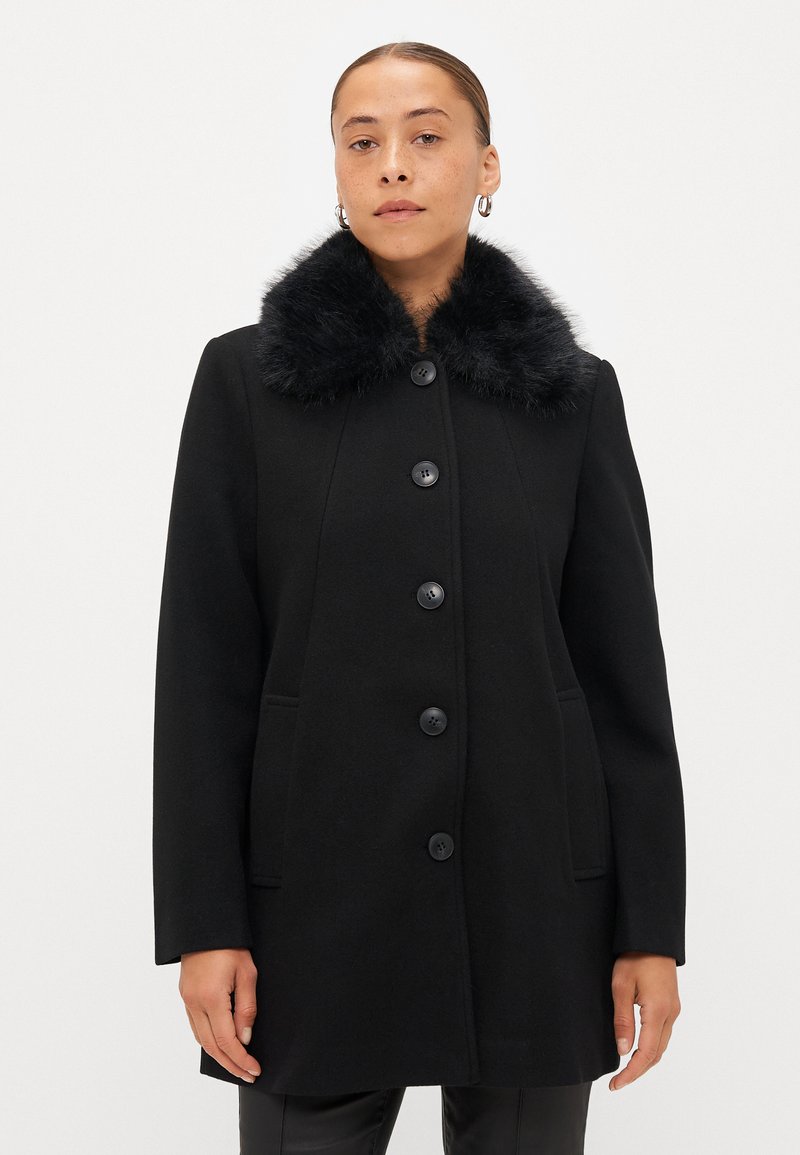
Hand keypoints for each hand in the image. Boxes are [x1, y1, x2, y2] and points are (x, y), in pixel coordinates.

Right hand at [179, 948, 260, 1081]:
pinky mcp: (185, 996)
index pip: (226, 1041)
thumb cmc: (230, 946)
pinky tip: (220, 1045)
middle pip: (211, 1046)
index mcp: (211, 998)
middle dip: (231, 1064)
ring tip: (237, 1065)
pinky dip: (208, 1041)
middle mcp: (194, 1003)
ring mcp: (187, 1000)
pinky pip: (195, 1027)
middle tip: (248, 1074)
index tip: (254, 1069)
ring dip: (219, 1056)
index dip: (241, 1059)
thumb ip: (246, 1008)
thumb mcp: (247, 974)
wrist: (205, 926)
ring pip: (201, 1039)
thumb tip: (244, 1039)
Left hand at [609, 952, 680, 1090]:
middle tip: (617, 1082)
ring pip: (661, 1045)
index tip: (616, 1084)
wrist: (652, 936)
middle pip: (657, 1054)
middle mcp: (670, 1014)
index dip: (632, 1072)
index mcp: (658, 1011)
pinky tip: (638, 1047)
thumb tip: (623, 1051)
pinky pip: (663, 1034)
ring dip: (645, 1060)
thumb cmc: (635, 957)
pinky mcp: (671, 1004)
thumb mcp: (621, 986)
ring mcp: (673, 1009)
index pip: (646, 1053)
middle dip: (638, 1071)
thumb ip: (622, 1020)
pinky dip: (651, 1047)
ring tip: (625, 1069)